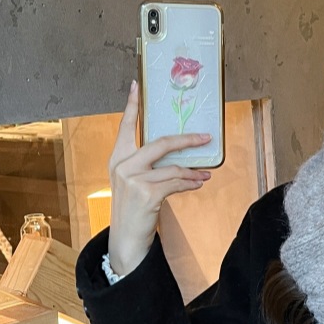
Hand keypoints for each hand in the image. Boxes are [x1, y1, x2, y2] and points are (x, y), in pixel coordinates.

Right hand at [107, 80, 211, 274]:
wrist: (126, 238)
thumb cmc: (134, 208)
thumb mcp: (135, 182)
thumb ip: (148, 166)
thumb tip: (178, 156)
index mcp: (117, 158)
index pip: (125, 127)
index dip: (131, 106)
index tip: (136, 85)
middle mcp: (123, 165)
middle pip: (160, 143)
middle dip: (187, 140)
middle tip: (205, 137)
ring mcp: (134, 179)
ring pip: (174, 168)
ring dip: (193, 171)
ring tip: (205, 174)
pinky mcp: (147, 194)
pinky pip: (177, 183)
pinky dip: (190, 183)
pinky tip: (198, 183)